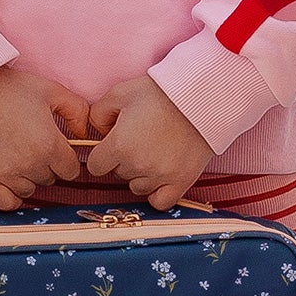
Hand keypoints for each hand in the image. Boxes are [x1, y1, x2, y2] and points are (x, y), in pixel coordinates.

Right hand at [0, 66, 89, 210]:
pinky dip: (11, 195)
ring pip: (29, 190)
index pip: (71, 170)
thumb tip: (84, 135)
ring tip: (17, 156)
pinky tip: (9, 179)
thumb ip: (78, 112)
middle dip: (46, 165)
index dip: (66, 159)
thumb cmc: (9, 87)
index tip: (55, 149)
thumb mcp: (51, 90)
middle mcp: (30, 163)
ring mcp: (6, 173)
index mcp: (49, 144)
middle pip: (50, 180)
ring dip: (28, 178)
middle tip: (31, 145)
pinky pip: (6, 203)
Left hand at [84, 77, 213, 212]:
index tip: (114, 144)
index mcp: (119, 145)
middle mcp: (137, 165)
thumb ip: (98, 115)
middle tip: (140, 140)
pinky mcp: (181, 181)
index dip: (103, 154)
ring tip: (154, 152)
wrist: (200, 97)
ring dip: (141, 174)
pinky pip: (160, 202)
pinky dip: (157, 192)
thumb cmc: (160, 93)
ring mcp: (160, 176)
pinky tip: (160, 176)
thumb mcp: (119, 93)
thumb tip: (97, 133)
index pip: (96, 166)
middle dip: (123, 160)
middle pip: (118, 174)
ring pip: (137, 187)